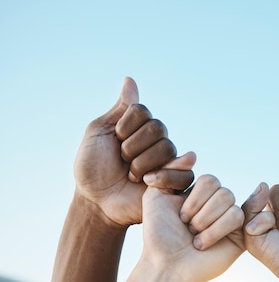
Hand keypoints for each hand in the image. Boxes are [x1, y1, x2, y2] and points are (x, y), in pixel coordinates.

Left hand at [74, 77, 193, 227]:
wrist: (96, 201)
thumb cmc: (92, 169)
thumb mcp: (97, 134)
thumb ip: (118, 110)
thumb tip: (130, 79)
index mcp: (139, 128)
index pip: (143, 111)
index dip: (126, 126)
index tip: (113, 139)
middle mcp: (155, 141)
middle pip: (158, 128)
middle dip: (132, 146)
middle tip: (122, 161)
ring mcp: (167, 161)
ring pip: (168, 148)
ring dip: (142, 163)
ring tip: (131, 175)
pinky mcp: (175, 182)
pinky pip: (184, 172)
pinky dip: (164, 175)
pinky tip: (148, 181)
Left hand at [141, 174, 244, 281]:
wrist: (165, 264)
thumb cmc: (158, 234)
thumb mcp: (155, 195)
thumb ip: (170, 170)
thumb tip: (193, 155)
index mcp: (200, 195)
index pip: (209, 180)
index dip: (193, 197)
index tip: (178, 215)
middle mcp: (217, 205)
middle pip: (221, 189)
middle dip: (199, 210)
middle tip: (187, 227)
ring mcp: (230, 220)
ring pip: (229, 201)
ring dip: (206, 221)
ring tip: (194, 238)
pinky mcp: (240, 235)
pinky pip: (238, 217)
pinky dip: (216, 230)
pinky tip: (203, 244)